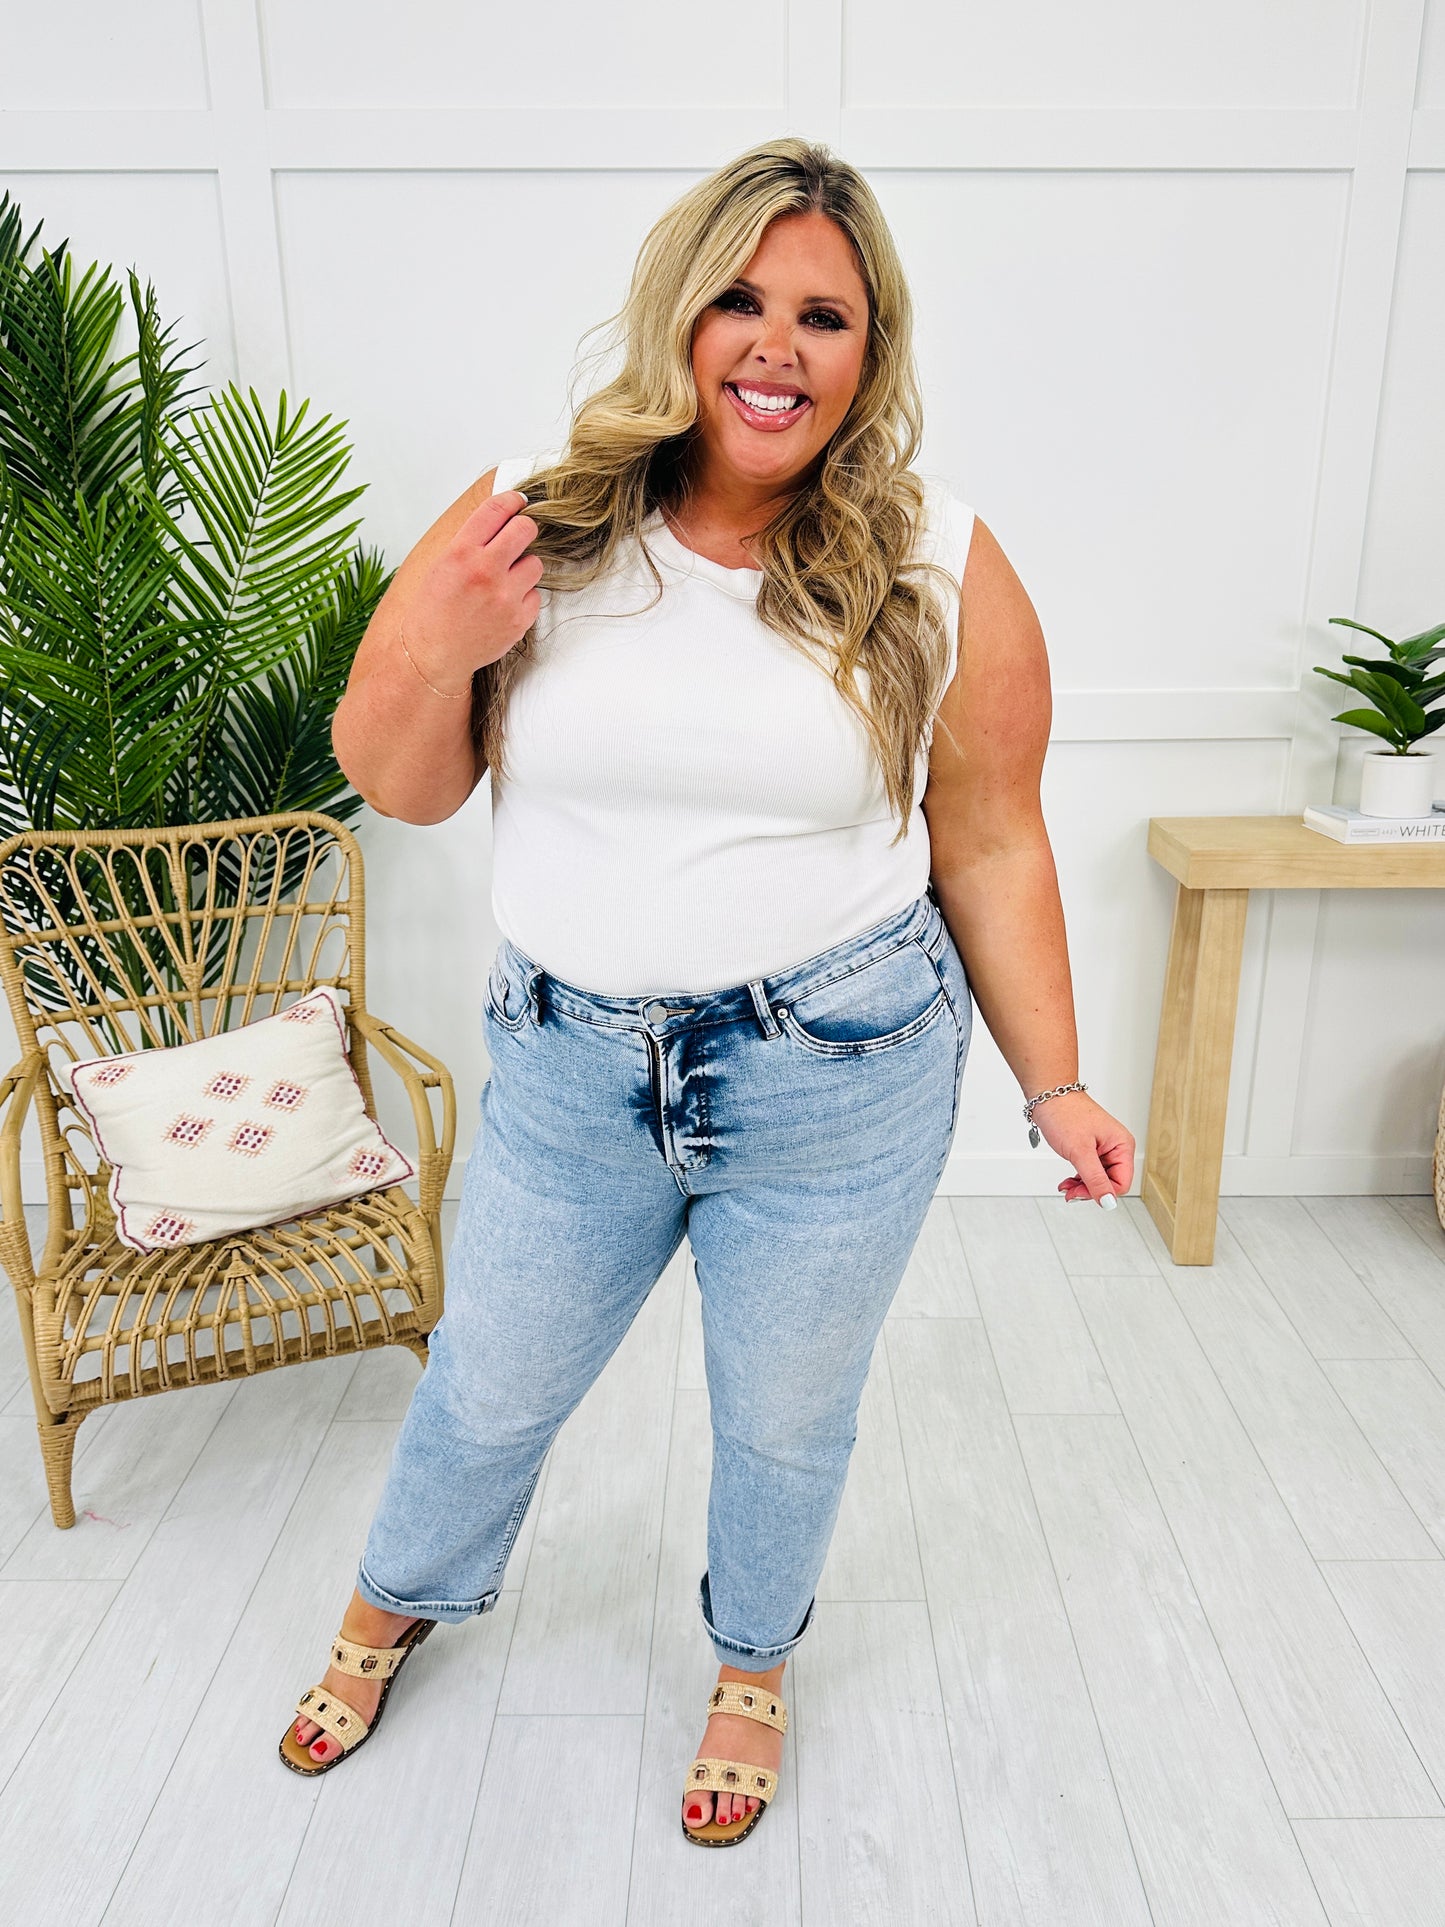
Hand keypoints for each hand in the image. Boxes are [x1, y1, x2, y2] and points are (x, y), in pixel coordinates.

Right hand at [406, 488, 542, 684]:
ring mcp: (505, 597)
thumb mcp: (442, 564)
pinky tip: (504, 605)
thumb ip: (471, 540)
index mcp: (460, 552)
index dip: (512, 500)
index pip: (496, 510)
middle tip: (517, 538)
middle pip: (526, 529)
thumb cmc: (434, 608)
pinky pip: (535, 595)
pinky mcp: (519, 619)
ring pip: (535, 563)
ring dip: (524, 568)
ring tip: (504, 581)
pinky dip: (524, 597)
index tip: (518, 501)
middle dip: (524, 530)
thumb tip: (503, 516)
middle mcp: (484, 571)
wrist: (433, 653)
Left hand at [1030, 1089, 1134, 1205]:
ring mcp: (1104, 1149)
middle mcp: (1117, 1148)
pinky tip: (1067, 1182)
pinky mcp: (1091, 1150)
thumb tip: (1108, 1202)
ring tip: (1066, 1186)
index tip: (1080, 1194)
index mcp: (1122, 1145)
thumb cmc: (1064, 1113)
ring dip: (1082, 1187)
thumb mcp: (1080, 1151)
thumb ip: (1095, 1179)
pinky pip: (1090, 1172)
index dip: (1102, 1193)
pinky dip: (1078, 1180)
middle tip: (1070, 1192)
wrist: (1047, 1096)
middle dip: (1089, 1191)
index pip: (1122, 1183)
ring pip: (1098, 1180)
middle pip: (1110, 1183)